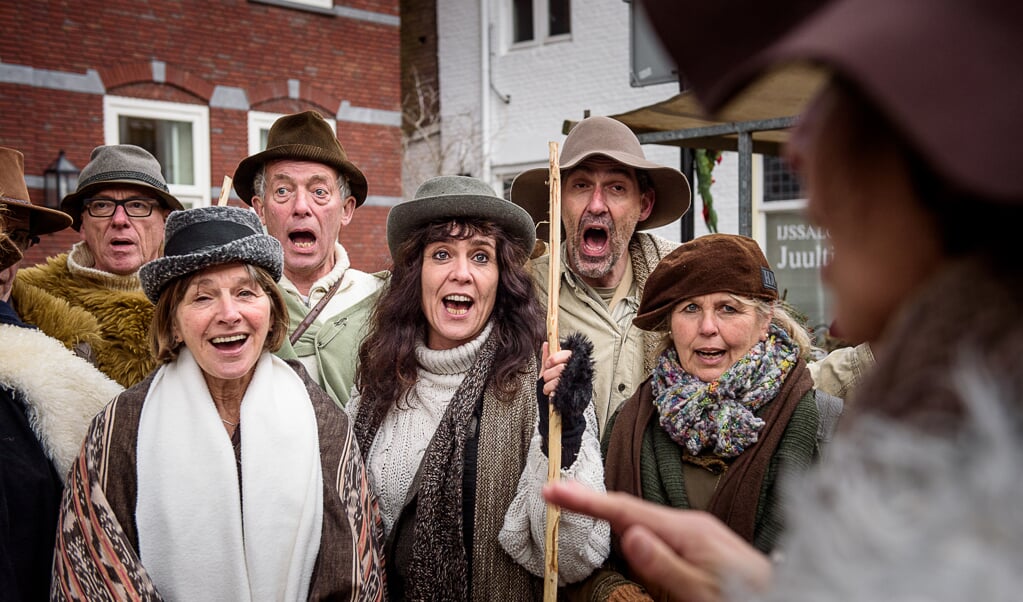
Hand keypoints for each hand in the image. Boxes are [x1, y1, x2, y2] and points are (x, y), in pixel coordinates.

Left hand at [537, 334, 592, 467]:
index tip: (548, 363)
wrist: (561, 418)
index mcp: (574, 365)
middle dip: (550, 372)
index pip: (568, 353)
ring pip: (562, 376)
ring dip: (549, 383)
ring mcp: (581, 384)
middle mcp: (580, 373)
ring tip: (547, 389)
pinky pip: (563, 388)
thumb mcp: (548, 375)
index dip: (556, 356)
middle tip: (546, 379)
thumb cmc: (554, 395)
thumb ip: (547, 360)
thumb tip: (546, 344)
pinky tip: (551, 395)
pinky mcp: (580, 395)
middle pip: (564, 364)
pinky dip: (553, 392)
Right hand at [543, 481, 772, 601]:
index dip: (586, 500)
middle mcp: (689, 523)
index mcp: (687, 530)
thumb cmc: (743, 597)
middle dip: (592, 501)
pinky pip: (656, 532)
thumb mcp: (698, 592)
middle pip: (629, 509)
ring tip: (577, 504)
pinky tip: (624, 531)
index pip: (625, 510)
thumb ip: (662, 565)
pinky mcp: (697, 542)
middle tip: (555, 493)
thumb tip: (629, 534)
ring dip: (611, 516)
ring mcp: (694, 531)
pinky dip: (632, 528)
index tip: (554, 489)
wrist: (782, 599)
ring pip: (642, 521)